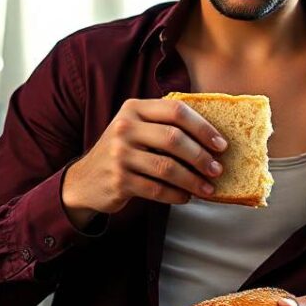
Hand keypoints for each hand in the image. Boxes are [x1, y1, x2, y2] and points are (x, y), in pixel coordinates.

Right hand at [62, 98, 227, 222]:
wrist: (85, 180)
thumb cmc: (122, 152)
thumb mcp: (136, 128)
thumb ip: (164, 124)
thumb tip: (212, 137)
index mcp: (134, 108)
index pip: (176, 111)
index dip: (203, 127)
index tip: (221, 144)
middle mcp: (124, 127)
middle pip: (174, 139)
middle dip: (201, 156)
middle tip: (217, 169)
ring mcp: (119, 154)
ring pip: (167, 167)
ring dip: (193, 180)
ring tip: (208, 189)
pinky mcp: (119, 180)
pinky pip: (157, 189)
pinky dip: (176, 195)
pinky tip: (186, 197)